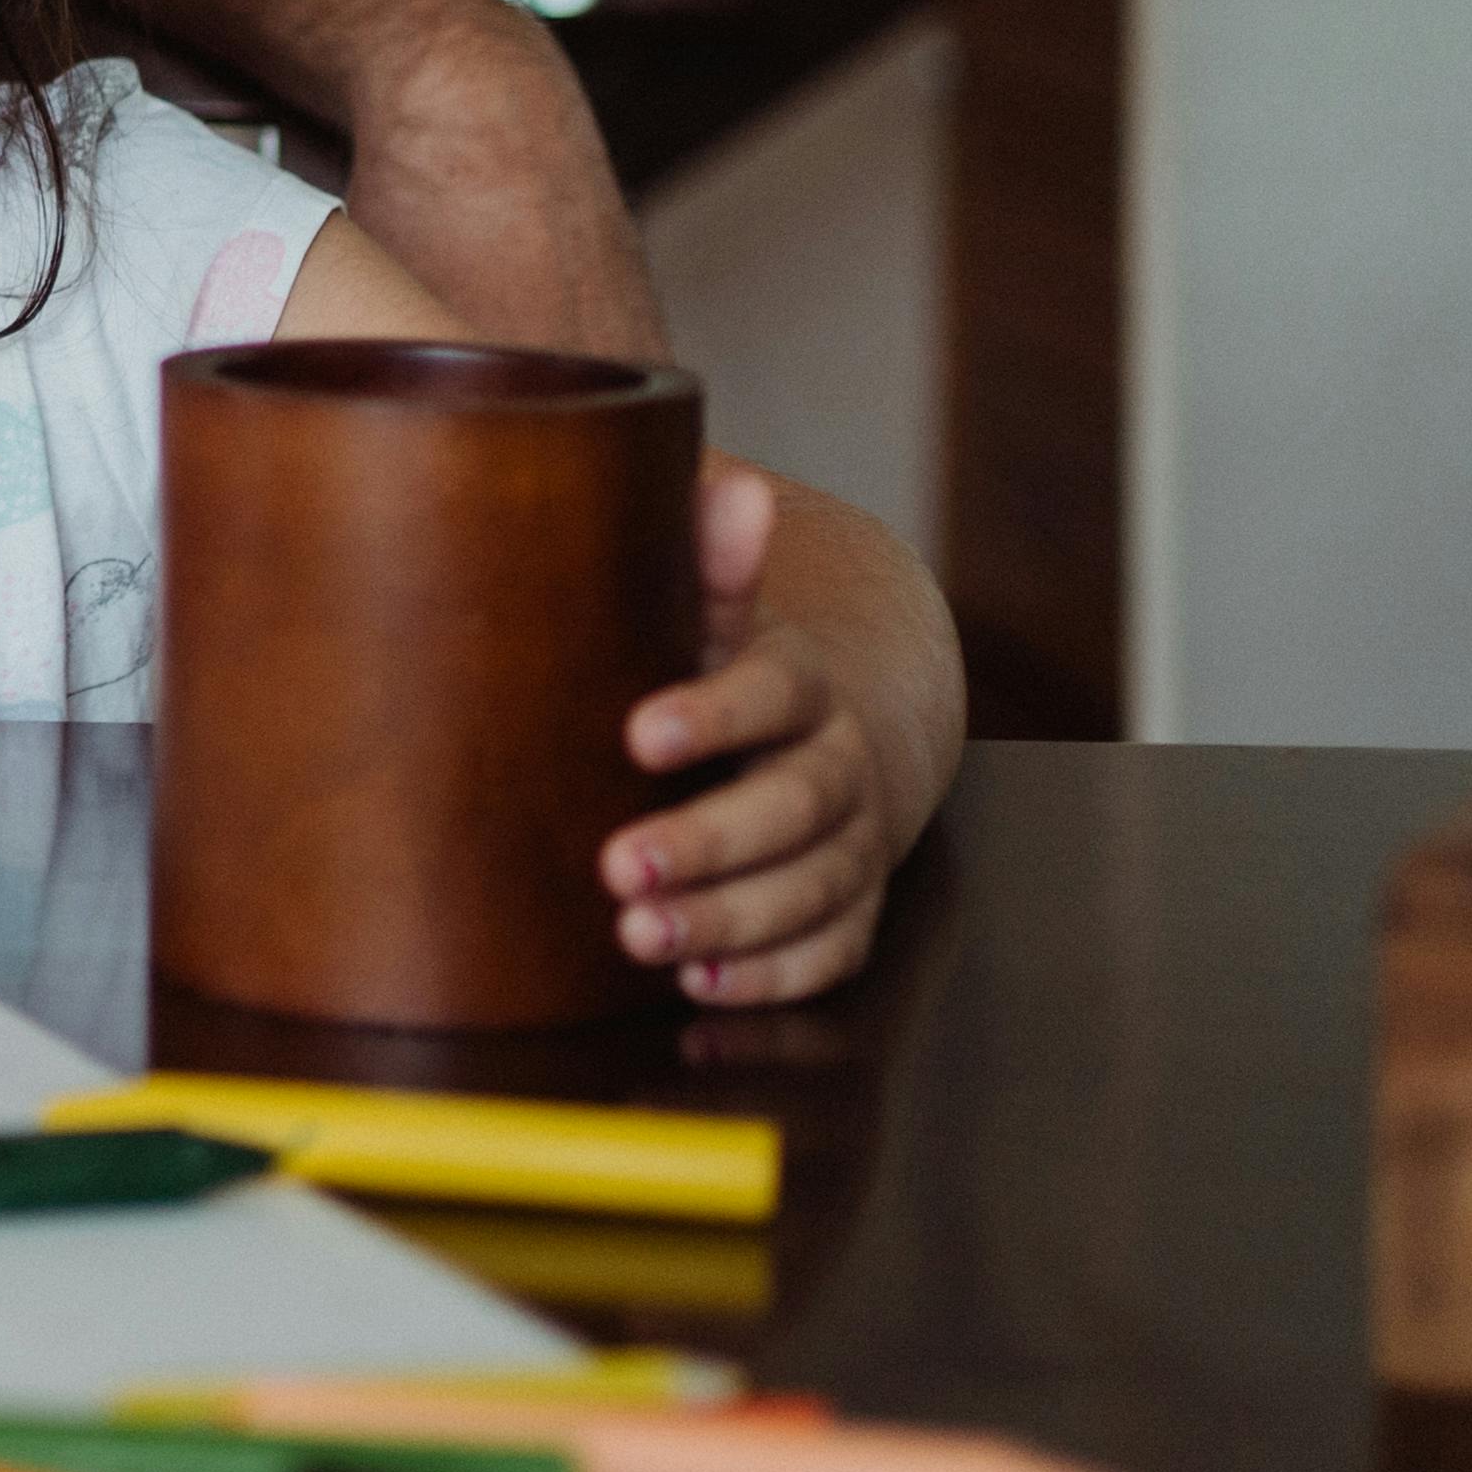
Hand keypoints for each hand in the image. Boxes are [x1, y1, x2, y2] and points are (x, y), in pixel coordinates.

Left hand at [605, 464, 907, 1003]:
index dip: (713, 715)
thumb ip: (704, 561)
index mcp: (796, 680)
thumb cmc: (712, 672)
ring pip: (810, 889)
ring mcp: (852, 846)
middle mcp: (838, 765)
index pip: (773, 691)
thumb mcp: (701, 615)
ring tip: (639, 936)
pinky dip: (769, 976)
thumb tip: (731, 483)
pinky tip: (698, 988)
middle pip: (793, 807)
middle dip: (709, 841)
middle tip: (618, 867)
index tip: (639, 733)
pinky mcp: (849, 915)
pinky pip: (827, 955)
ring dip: (728, 919)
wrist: (803, 744)